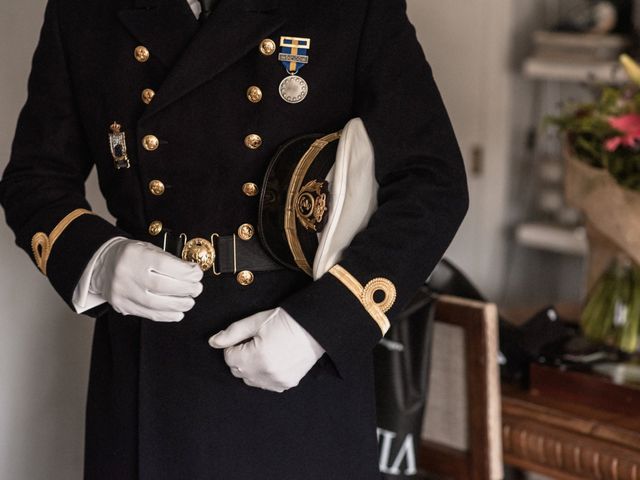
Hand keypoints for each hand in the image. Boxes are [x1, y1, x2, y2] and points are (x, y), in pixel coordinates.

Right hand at [90, 238, 203, 321]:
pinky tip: (178, 312)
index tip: (197, 274)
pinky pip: (148, 314)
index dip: (186, 272)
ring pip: (156, 304)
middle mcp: (126, 273)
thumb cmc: (131, 255)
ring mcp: (122, 291)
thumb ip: (169, 260)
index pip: (165, 265)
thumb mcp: (148, 248)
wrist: (102, 264)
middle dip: (186, 289)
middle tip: (197, 289)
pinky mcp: (122, 305)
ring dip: (179, 304)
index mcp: (134, 255)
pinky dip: (166, 315)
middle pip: (162, 286)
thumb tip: (192, 273)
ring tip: (190, 301)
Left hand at [208, 308, 324, 392]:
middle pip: (238, 371)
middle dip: (241, 358)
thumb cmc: (286, 321)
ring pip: (251, 380)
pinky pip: (266, 384)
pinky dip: (266, 375)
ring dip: (252, 368)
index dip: (234, 347)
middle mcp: (266, 374)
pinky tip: (275, 360)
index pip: (229, 359)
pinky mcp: (286, 384)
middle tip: (256, 343)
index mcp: (256, 357)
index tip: (246, 338)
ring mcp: (277, 381)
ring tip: (266, 351)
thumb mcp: (256, 321)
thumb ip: (232, 333)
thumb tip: (213, 342)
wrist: (315, 328)